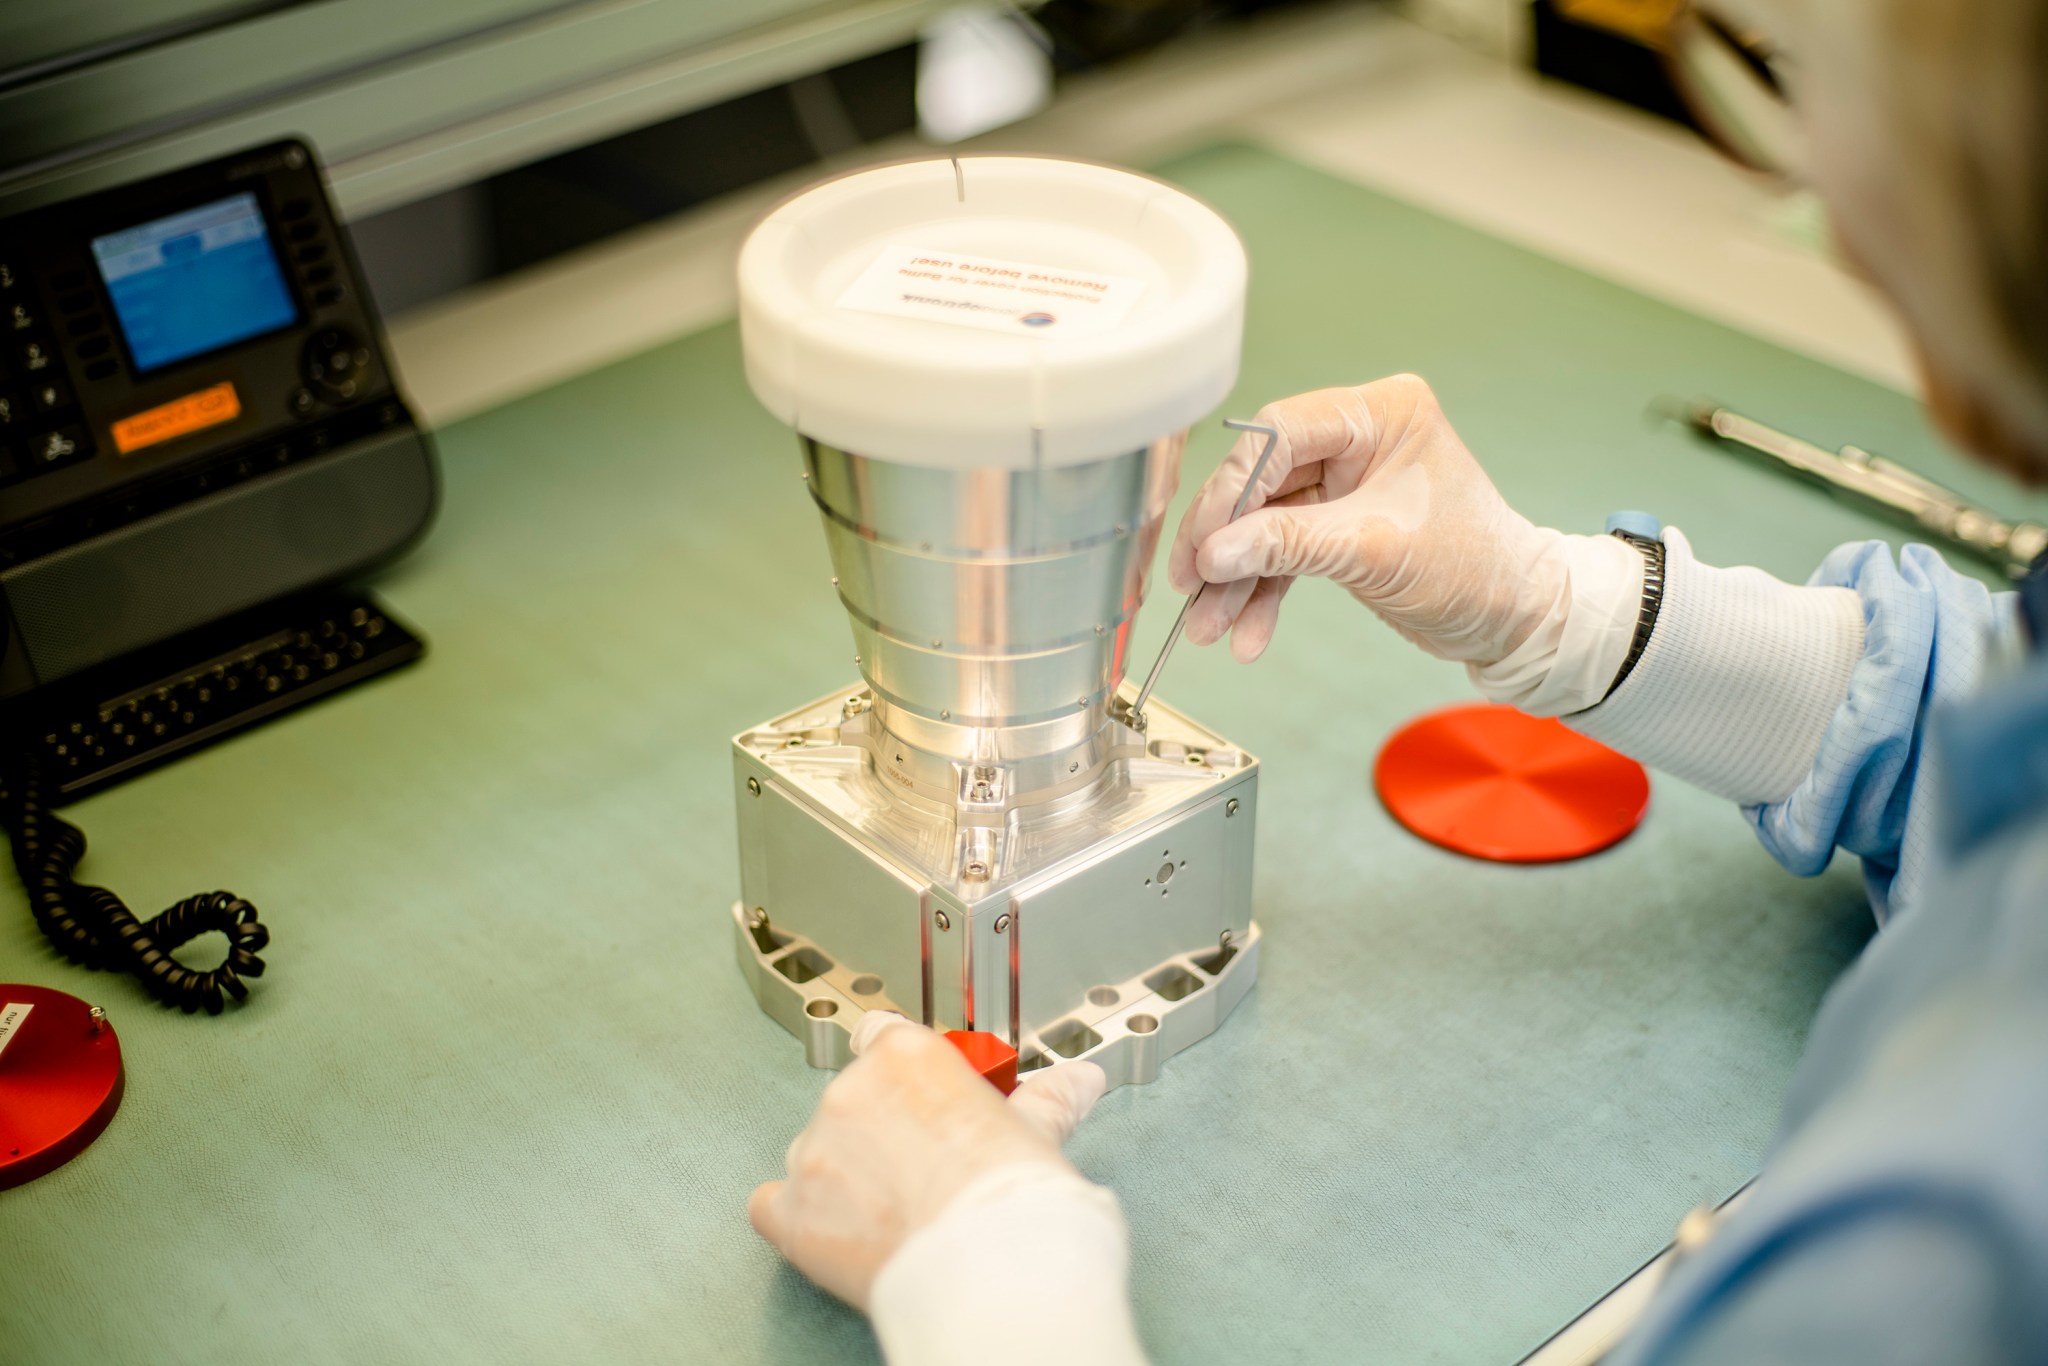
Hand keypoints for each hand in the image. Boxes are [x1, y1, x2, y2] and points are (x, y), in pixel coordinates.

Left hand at [748, 1014, 1107, 1308]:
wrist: (993, 1271)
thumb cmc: (1016, 1199)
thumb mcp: (1038, 1133)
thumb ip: (1047, 1100)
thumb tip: (1081, 1081)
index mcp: (907, 1057)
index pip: (881, 1036)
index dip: (900, 1072)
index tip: (917, 1097)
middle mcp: (851, 1092)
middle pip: (852, 1099)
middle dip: (882, 1132)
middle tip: (924, 1172)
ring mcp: (814, 1151)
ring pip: (816, 1152)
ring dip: (844, 1175)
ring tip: (896, 1214)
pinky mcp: (792, 1213)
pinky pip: (771, 1205)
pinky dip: (797, 1216)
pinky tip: (836, 1232)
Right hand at [1167, 375, 1564, 664]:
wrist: (1513, 619)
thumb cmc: (1475, 567)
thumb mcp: (1374, 551)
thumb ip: (1288, 545)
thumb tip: (1214, 551)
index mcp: (1380, 413)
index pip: (1279, 434)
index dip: (1233, 489)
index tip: (1205, 542)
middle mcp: (1359, 437)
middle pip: (1262, 481)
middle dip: (1227, 543)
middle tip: (1192, 585)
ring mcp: (1346, 481)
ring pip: (1266, 523)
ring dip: (1237, 579)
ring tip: (1210, 627)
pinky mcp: (1338, 522)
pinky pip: (1285, 551)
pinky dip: (1263, 592)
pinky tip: (1246, 632)